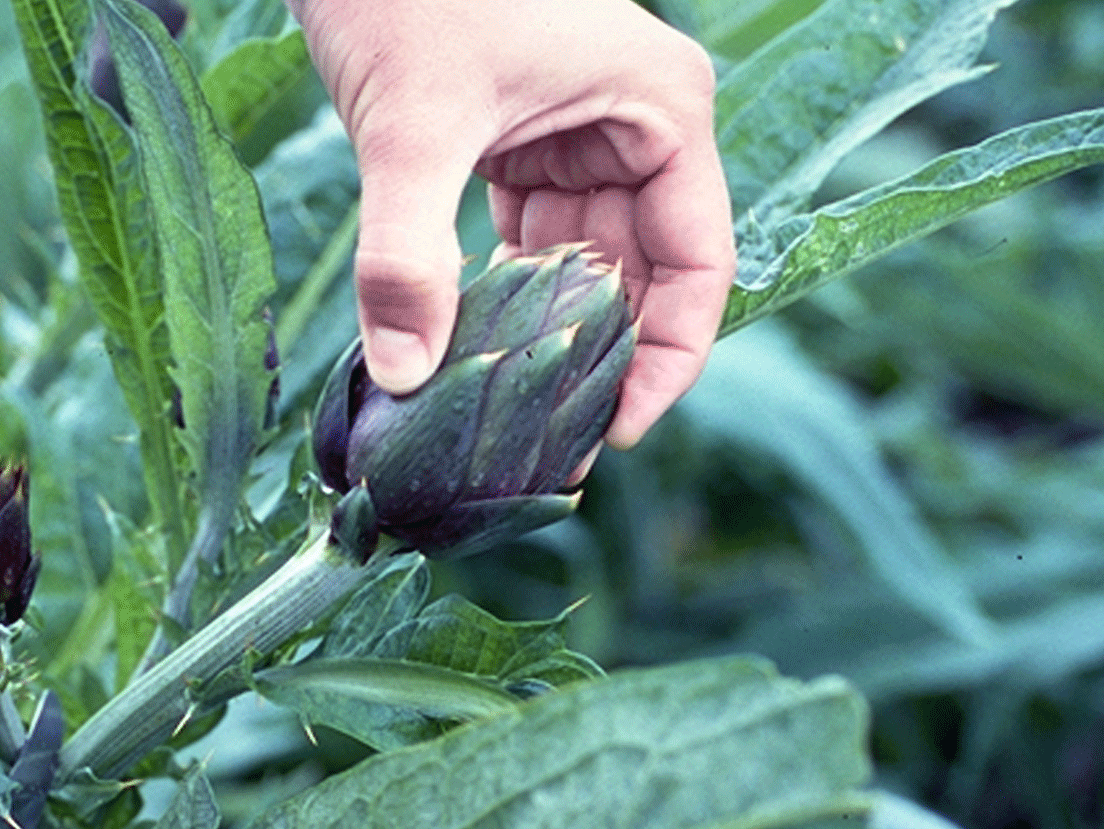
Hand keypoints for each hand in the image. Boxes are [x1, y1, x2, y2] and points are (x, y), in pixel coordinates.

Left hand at [291, 0, 734, 448]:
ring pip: (583, 263)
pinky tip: (467, 347)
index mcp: (661, 109)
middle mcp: (636, 123)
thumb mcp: (414, 126)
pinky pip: (532, 238)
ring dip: (546, 332)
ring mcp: (580, 131)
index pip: (697, 265)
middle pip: (642, 272)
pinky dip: (504, 291)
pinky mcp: (521, 138)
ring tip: (508, 414)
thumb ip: (407, 255)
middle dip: (598, 356)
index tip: (616, 432)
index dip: (665, 358)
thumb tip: (406, 375)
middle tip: (550, 445)